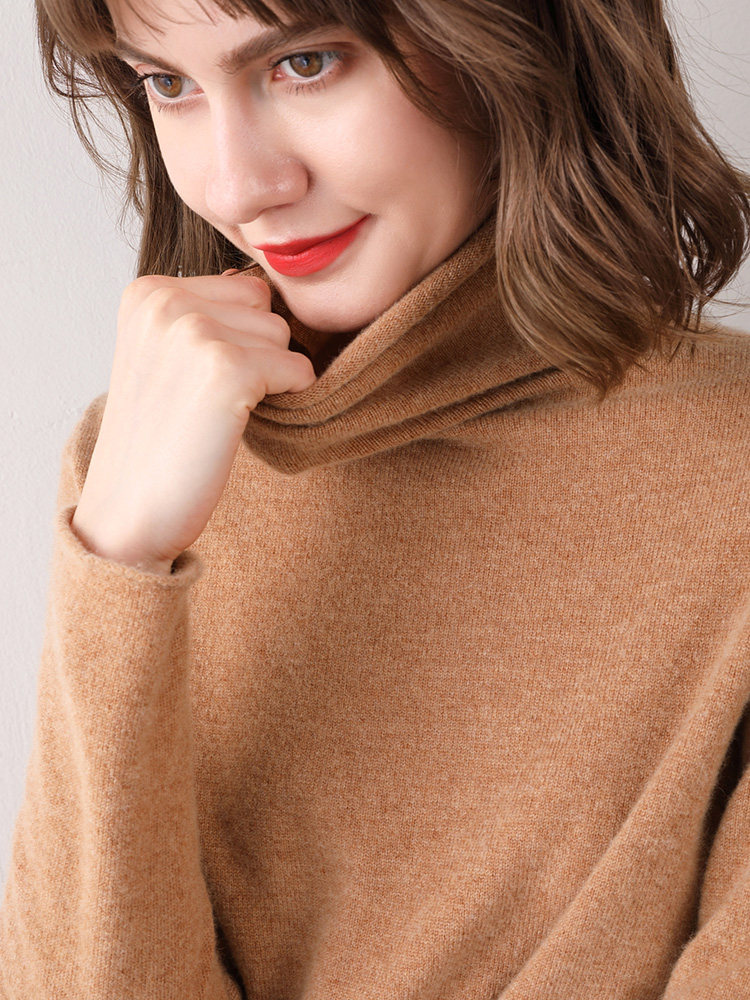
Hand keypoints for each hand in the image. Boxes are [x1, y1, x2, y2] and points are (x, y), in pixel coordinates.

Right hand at [71, 271, 315, 573]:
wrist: (129, 510)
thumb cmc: (157, 438)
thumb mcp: (162, 354)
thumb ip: (203, 311)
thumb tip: (259, 284)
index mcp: (147, 291)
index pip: (244, 290)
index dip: (240, 340)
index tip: (197, 380)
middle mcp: (166, 301)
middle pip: (267, 308)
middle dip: (257, 353)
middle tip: (210, 399)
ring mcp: (194, 331)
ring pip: (284, 337)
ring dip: (267, 380)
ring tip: (216, 413)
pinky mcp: (227, 369)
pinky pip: (300, 369)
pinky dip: (285, 400)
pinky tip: (238, 423)